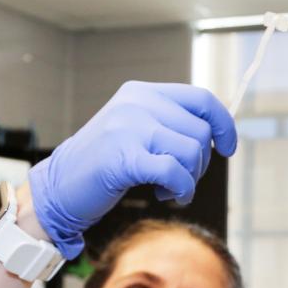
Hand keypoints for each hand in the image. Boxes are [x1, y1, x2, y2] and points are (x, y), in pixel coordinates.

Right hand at [28, 82, 236, 258]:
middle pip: (200, 132)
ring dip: (188, 179)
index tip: (228, 147)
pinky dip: (180, 189)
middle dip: (199, 163)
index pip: (201, 99)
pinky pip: (174, 172)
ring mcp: (129, 128)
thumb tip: (216, 131)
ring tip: (168, 188)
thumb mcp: (135, 129)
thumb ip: (168, 123)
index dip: (223, 124)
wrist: (59, 187)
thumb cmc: (104, 163)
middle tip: (178, 180)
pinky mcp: (124, 158)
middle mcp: (136, 103)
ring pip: (191, 152)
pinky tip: (167, 195)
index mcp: (142, 92)